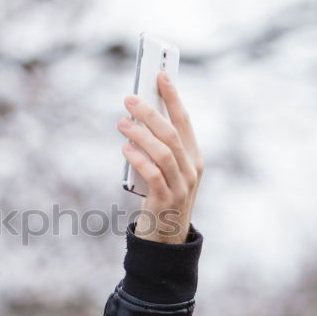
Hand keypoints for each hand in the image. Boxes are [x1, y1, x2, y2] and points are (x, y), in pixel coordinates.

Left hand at [117, 71, 203, 243]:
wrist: (165, 240)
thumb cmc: (161, 198)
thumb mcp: (166, 171)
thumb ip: (158, 148)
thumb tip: (136, 116)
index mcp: (194, 158)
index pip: (184, 121)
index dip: (173, 97)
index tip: (160, 75)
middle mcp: (191, 169)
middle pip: (172, 133)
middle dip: (151, 112)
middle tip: (130, 98)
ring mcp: (181, 185)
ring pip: (163, 151)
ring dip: (141, 134)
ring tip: (122, 122)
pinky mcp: (165, 200)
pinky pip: (152, 174)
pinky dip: (138, 158)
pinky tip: (125, 149)